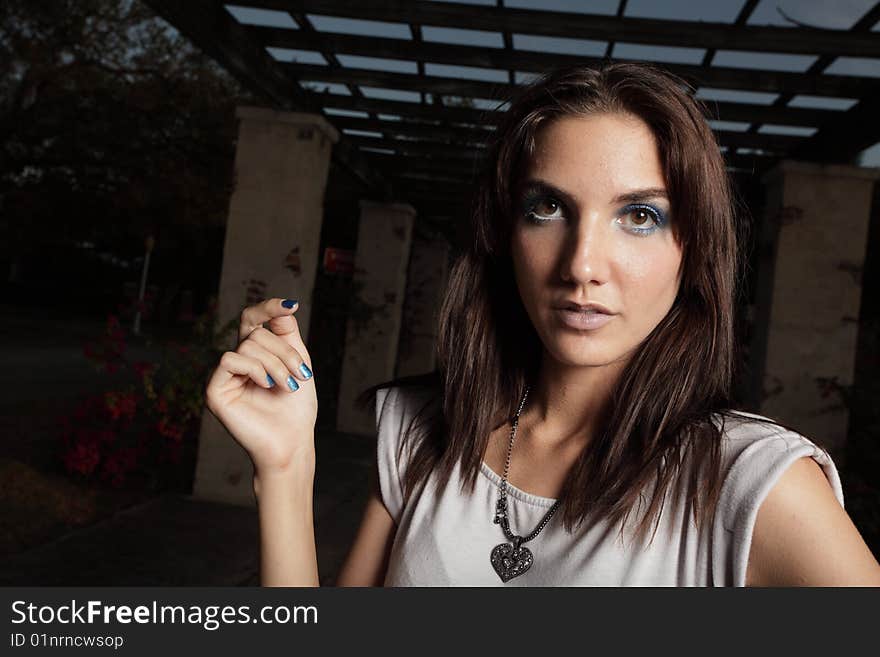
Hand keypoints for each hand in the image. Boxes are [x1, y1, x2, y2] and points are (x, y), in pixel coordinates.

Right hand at [205, 297, 317, 474]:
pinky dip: (254, 369)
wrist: (292, 441)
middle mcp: (237, 362)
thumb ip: (287, 334)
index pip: (253, 319)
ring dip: (277, 364)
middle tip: (302, 375)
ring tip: (288, 386)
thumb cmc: (296, 408)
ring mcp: (224, 376)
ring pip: (247, 345)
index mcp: (255, 354)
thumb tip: (283, 307)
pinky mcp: (214, 390)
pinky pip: (230, 360)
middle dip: (286, 352)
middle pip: (257, 333)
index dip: (269, 308)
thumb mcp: (298, 362)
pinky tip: (266, 385)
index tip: (291, 306)